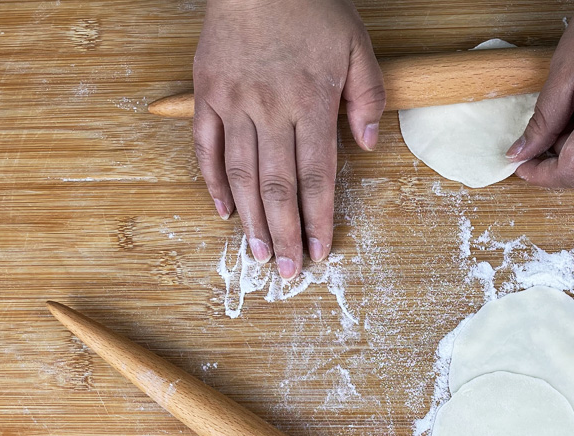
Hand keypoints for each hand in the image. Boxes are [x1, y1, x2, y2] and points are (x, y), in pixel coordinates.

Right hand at [193, 0, 384, 278]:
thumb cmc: (310, 5)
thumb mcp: (357, 45)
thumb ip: (367, 96)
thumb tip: (367, 145)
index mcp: (310, 104)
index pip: (316, 178)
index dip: (319, 220)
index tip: (320, 251)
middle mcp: (270, 111)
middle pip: (278, 187)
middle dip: (285, 234)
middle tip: (287, 271)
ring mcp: (234, 104)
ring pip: (242, 175)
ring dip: (251, 221)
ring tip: (258, 255)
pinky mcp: (206, 95)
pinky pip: (206, 146)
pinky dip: (212, 182)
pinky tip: (224, 212)